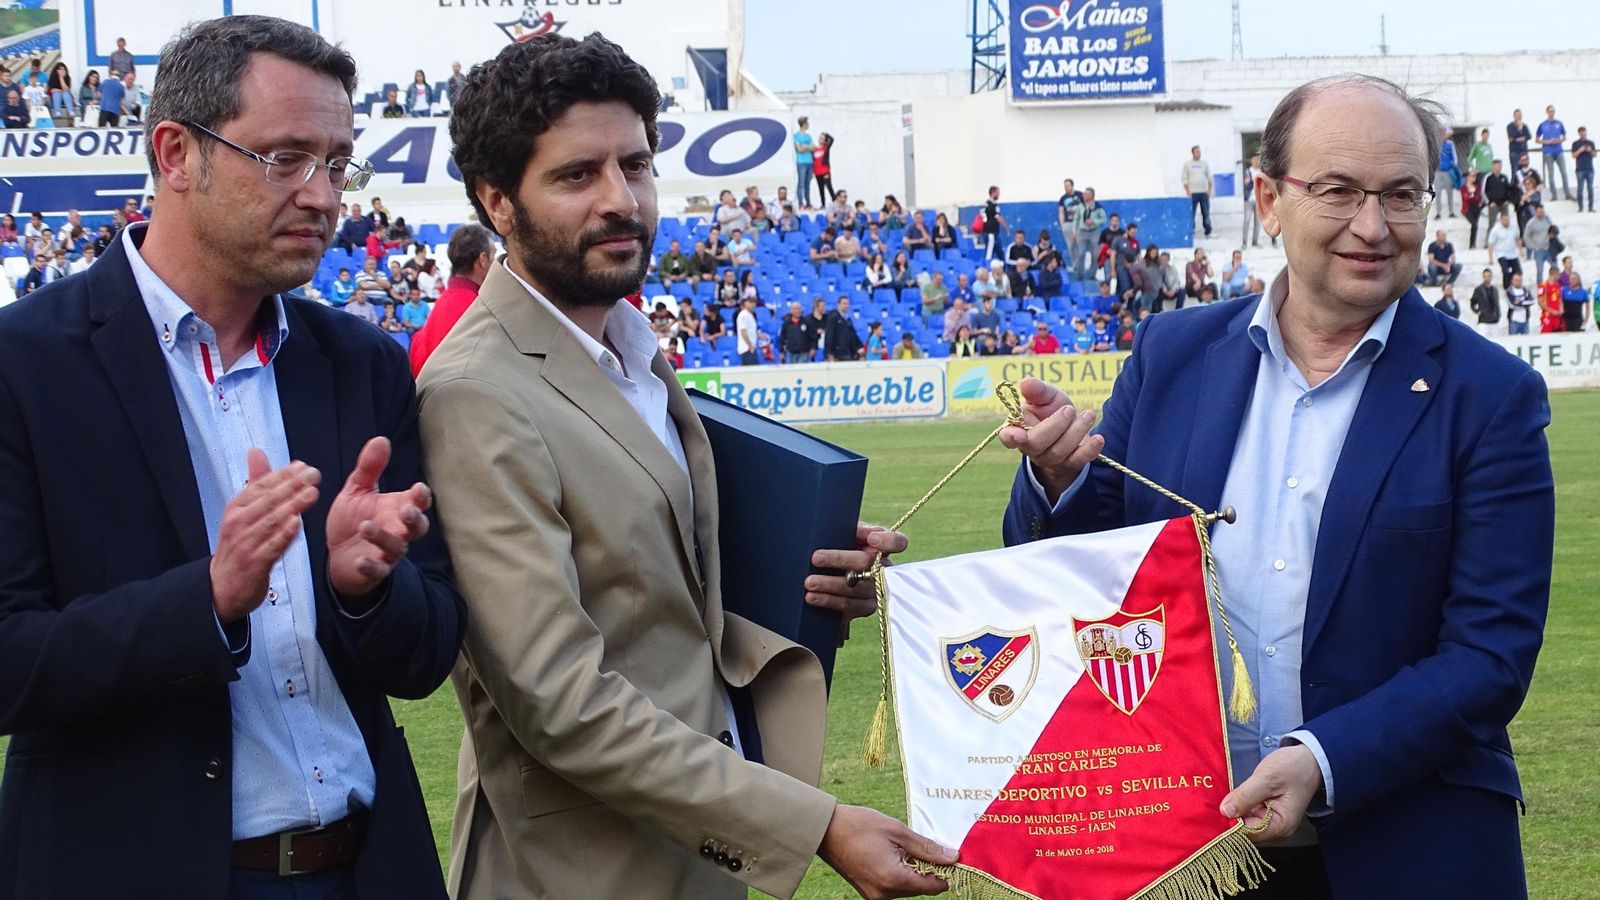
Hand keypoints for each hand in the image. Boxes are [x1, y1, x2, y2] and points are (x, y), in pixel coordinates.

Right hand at [211, 449, 320, 623]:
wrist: (221, 587)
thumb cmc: (238, 545)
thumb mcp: (242, 512)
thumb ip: (255, 482)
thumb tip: (256, 451)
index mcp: (236, 508)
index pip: (260, 486)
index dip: (282, 475)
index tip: (303, 465)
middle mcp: (239, 523)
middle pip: (268, 501)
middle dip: (292, 486)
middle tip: (314, 474)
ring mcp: (246, 544)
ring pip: (271, 522)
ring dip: (292, 506)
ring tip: (312, 493)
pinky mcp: (254, 564)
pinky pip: (271, 547)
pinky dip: (283, 535)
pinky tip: (297, 524)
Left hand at [325, 436, 432, 603]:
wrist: (338, 555)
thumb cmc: (354, 519)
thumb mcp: (357, 490)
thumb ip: (369, 468)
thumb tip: (381, 439)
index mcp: (397, 508)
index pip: (418, 502)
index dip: (421, 497)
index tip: (417, 488)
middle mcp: (398, 531)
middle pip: (418, 528)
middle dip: (415, 519)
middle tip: (406, 510)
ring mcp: (386, 552)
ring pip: (396, 548)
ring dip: (384, 538)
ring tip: (365, 526)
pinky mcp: (372, 570)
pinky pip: (377, 571)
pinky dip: (371, 566)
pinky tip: (361, 560)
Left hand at [806, 524, 909, 619]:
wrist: (827, 577)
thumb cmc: (837, 548)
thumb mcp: (843, 535)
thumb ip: (852, 530)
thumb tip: (866, 532)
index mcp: (882, 548)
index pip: (898, 542)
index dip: (889, 541)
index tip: (871, 538)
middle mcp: (884, 570)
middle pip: (869, 564)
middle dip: (840, 559)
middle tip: (816, 558)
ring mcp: (877, 590)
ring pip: (858, 588)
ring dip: (830, 584)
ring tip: (809, 582)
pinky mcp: (866, 608)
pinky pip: (850, 605)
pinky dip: (829, 601)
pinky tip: (812, 597)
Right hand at [818, 805, 955, 899]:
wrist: (824, 830)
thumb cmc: (858, 825)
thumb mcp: (897, 830)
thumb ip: (926, 847)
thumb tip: (953, 857)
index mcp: (893, 879)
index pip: (933, 887)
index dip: (945, 872)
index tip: (949, 856)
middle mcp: (884, 894)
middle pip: (921, 888)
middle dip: (927, 869)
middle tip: (919, 845)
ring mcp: (875, 896)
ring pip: (908, 889)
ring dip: (912, 871)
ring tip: (901, 847)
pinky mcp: (868, 893)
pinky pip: (894, 888)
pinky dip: (899, 874)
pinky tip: (892, 855)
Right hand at [998, 377, 1102, 504]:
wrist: (1071, 425)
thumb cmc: (1051, 408)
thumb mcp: (1045, 396)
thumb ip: (1036, 390)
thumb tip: (1025, 382)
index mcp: (1018, 428)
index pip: (1008, 436)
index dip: (1011, 437)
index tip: (1020, 434)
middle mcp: (1031, 447)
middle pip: (1037, 444)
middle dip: (1055, 426)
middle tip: (1069, 409)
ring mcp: (1050, 459)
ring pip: (1059, 451)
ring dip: (1076, 432)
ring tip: (1088, 414)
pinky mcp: (1070, 464)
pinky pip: (1078, 461)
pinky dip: (1089, 450)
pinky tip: (1099, 438)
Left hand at [1220, 743, 1323, 842]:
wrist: (1309, 759)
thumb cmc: (1293, 768)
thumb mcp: (1267, 778)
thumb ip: (1246, 796)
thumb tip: (1225, 812)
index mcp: (1281, 826)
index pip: (1248, 833)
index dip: (1229, 823)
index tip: (1212, 811)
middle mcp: (1276, 829)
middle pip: (1244, 829)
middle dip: (1229, 815)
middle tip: (1210, 801)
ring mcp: (1271, 821)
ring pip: (1244, 820)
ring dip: (1232, 809)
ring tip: (1216, 796)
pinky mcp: (1266, 811)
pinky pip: (1247, 812)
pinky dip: (1238, 804)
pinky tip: (1228, 795)